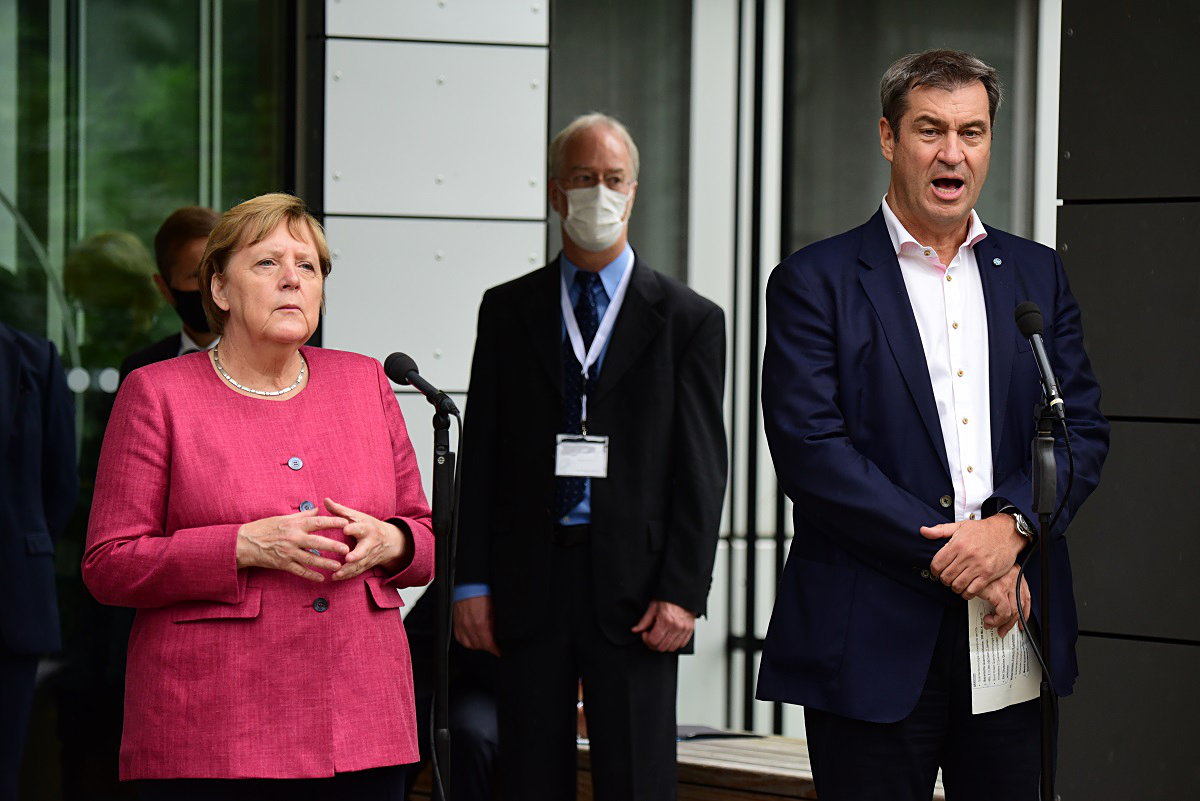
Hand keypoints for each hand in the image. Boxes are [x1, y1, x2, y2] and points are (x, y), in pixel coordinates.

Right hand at [235, 507, 349, 580]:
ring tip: (338, 565)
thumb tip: (318, 509)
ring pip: (311, 559)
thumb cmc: (264, 528)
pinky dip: (311, 575)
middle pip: (317, 542)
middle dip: (333, 545)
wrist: (244, 543)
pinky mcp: (283, 564)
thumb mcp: (282, 518)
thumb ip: (302, 516)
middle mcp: (293, 538)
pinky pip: (300, 571)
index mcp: (294, 525)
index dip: (332, 522)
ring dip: (325, 563)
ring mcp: (288, 552)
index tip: (345, 522)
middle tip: (347, 549)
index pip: (317, 522)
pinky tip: (321, 578)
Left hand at [325, 498, 407, 579]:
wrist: (390, 541)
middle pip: (364, 549)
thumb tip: (325, 500)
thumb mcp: (357, 516)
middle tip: (348, 558)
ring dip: (349, 569)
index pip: (360, 527)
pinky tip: (336, 577)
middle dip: (357, 554)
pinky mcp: (367, 564)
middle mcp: (370, 542)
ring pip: (360, 564)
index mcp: (366, 528)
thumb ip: (340, 510)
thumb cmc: (368, 525)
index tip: (345, 529)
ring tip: (336, 574)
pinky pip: (358, 571)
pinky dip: (348, 575)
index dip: (353, 528)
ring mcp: (369, 555)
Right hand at [454, 596, 500, 656]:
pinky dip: (467, 641)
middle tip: (493, 646)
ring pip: (468, 644)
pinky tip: (472, 639)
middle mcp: (469, 626)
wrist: (470, 584)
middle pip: (479, 646)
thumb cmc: (482, 593)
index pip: (488, 644)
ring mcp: (461, 625)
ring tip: (484, 643)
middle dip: (488, 647)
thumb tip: (496, 633)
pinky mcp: (456, 623)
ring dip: (477, 645)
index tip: (499, 651)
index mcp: (480, 623)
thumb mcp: (494, 610)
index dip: (495, 649)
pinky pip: (460, 638)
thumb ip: (494, 624)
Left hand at [631, 600, 695, 652]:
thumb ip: (644, 621)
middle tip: (651, 635)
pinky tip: (669, 636)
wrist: (682, 594)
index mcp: (666, 620)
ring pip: (671, 648)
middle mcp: (676, 627)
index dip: (646, 639)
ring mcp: (684, 630)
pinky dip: (674, 643)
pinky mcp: (690, 631)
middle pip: (661, 647)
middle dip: (653, 643)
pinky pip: (680, 645)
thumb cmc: (668, 599)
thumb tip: (635, 630)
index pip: (653, 641)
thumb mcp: (653, 607)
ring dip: (663, 645)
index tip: (645, 633)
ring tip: (660, 635)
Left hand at [921, 514, 1024, 596]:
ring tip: (956, 583)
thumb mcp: (959, 526)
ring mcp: (978, 566)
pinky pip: (973, 590)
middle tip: (946, 578)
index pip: (937, 564)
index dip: (934, 570)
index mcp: (957, 544)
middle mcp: (967, 556)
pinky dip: (966, 593)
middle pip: (946, 576)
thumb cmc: (983, 530)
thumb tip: (923, 531)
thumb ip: (940, 530)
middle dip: (943, 579)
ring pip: (957, 585)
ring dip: (954, 587)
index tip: (937, 571)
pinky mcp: (988, 574)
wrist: (1006, 532)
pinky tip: (966, 589)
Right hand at [976, 565, 1030, 637]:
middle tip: (1003, 630)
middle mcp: (1013, 578)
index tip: (1019, 621)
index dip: (1024, 612)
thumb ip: (998, 582)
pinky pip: (1003, 613)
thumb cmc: (977, 563)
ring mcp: (1006, 585)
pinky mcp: (997, 591)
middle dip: (1012, 622)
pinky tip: (988, 619)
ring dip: (1002, 624)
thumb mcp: (991, 571)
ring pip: (1013, 612)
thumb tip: (998, 601)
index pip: (1026, 596)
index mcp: (1014, 572)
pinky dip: (996, 620)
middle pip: (1020, 606)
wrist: (965, 558)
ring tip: (991, 625)